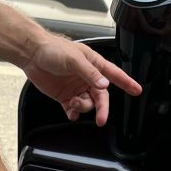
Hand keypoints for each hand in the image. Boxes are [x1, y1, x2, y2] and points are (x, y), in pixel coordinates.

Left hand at [23, 34, 141, 126]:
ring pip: (87, 105)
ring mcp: (76, 88)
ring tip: (73, 103)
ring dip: (82, 108)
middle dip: (102, 109)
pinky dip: (73, 114)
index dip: (127, 83)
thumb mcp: (74, 59)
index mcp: (94, 65)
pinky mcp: (64, 97)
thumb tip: (103, 85)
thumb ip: (89, 73)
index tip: (137, 91)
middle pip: (101, 97)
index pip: (114, 75)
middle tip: (101, 120)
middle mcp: (87, 78)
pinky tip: (70, 112)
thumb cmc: (54, 50)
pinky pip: (73, 110)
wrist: (33, 55)